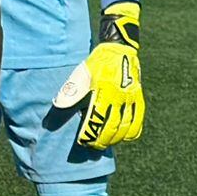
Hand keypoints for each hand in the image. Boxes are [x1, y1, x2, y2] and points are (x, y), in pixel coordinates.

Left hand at [53, 2, 142, 147]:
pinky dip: (132, 131)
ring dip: (116, 138)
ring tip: (105, 143)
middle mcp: (121, 95)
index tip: (84, 142)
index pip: (99, 118)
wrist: (119, 49)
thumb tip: (57, 109)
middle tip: (93, 147)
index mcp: (105, 90)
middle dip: (103, 140)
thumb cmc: (95, 64)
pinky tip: (124, 136)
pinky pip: (139, 119)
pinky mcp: (139, 98)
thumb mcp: (80, 75)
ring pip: (128, 126)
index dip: (92, 133)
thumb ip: (70, 94)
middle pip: (114, 126)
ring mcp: (133, 97)